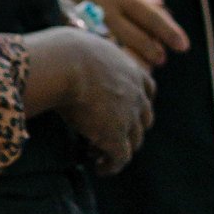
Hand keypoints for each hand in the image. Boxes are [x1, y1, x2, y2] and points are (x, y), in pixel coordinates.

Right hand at [22, 25, 155, 173]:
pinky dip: (112, 165)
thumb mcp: (85, 44)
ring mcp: (128, 116)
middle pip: (144, 118)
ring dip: (118, 149)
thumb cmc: (65, 51)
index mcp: (131, 70)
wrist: (66, 65)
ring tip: (98, 154)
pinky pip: (120, 158)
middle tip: (107, 134)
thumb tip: (69, 46)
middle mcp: (136, 94)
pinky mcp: (115, 136)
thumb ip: (88, 53)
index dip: (140, 101)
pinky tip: (100, 169)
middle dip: (130, 128)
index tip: (127, 110)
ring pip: (134, 141)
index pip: (148, 88)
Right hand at [52, 0, 189, 67]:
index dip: (169, 31)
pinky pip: (99, 51)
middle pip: (134, 34)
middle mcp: (106, 8)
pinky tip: (120, 67)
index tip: (184, 45)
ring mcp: (89, 23)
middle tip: (161, 60)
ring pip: (116, 46)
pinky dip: (113, 59)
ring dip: (133, 58)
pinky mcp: (77, 35)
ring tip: (145, 67)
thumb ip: (142, 2)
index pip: (150, 15)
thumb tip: (164, 9)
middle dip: (150, 49)